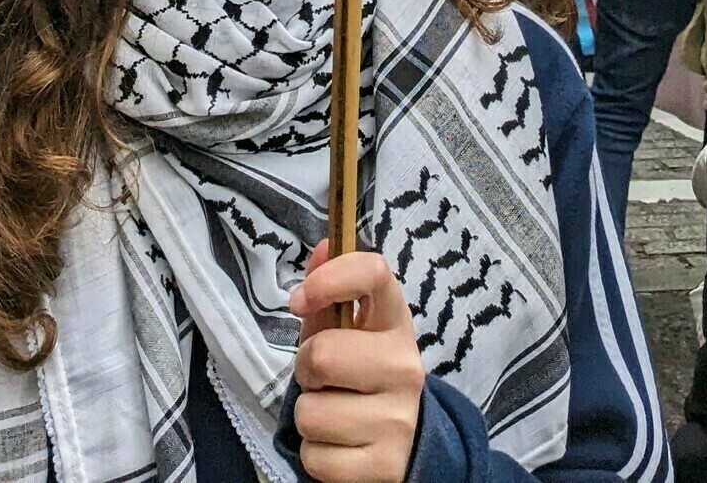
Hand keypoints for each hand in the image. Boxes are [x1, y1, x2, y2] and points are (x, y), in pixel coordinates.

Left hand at [288, 243, 425, 482]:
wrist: (407, 446)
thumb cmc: (363, 375)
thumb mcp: (348, 332)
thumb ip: (330, 292)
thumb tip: (323, 246)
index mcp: (395, 322)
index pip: (373, 274)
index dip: (330, 279)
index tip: (299, 299)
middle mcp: (405, 366)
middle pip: (323, 355)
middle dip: (306, 370)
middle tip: (322, 379)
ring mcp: (399, 420)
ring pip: (312, 413)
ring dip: (309, 417)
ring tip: (335, 415)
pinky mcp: (386, 466)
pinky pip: (316, 458)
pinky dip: (316, 455)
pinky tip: (341, 447)